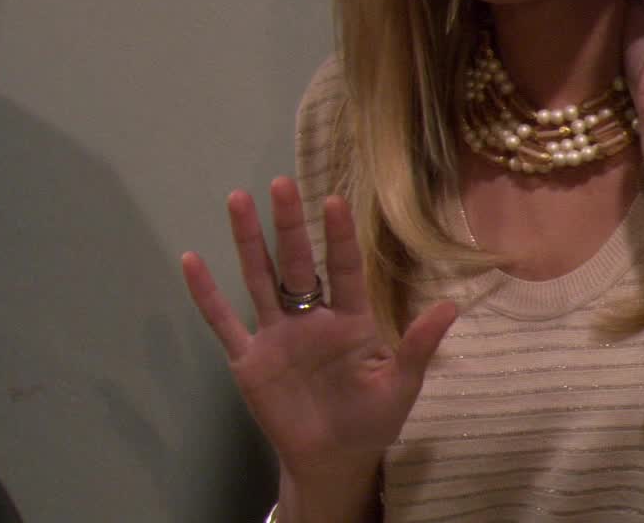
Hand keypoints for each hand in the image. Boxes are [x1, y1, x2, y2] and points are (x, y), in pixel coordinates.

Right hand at [181, 178, 459, 468]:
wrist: (334, 460)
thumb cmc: (372, 420)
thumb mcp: (401, 385)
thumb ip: (418, 347)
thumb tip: (452, 306)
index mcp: (349, 319)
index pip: (342, 268)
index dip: (338, 236)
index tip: (333, 201)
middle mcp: (311, 318)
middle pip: (297, 262)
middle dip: (289, 224)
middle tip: (281, 183)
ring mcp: (277, 335)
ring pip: (259, 278)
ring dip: (248, 241)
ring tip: (237, 199)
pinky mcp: (249, 359)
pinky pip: (224, 321)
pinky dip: (206, 294)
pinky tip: (191, 260)